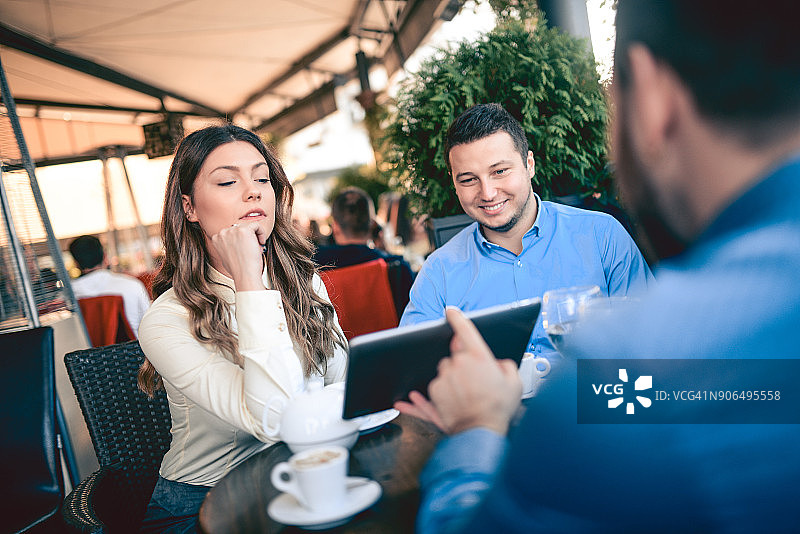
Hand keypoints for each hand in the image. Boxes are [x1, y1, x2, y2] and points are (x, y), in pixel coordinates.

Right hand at [210, 222, 266, 290]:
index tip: (246, 249)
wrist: (244, 274)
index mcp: (216, 238)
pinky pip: (256, 225)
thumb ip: (227, 246)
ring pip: (249, 226)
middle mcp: (222, 232)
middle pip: (240, 228)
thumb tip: (234, 243)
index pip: (232, 232)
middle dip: (249, 238)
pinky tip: (261, 243)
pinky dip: (261, 233)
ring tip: (257, 248)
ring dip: (255, 236)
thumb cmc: (238, 269)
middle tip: (253, 249)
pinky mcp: (244, 230)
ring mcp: (233, 230)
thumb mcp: (226, 257)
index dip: (242, 240)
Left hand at [395, 307, 521, 435]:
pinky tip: (433, 400)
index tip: (451, 312)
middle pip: (454, 356)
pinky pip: (433, 388)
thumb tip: (500, 364)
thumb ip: (507, 366)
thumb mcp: (515, 384)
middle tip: (474, 381)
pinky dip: (435, 393)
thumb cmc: (498, 409)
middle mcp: (458, 364)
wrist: (480, 432)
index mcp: (479, 357)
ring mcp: (444, 378)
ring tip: (465, 396)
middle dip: (462, 364)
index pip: (464, 330)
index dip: (457, 318)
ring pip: (445, 372)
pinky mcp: (434, 392)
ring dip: (451, 379)